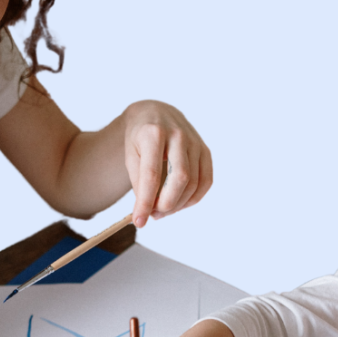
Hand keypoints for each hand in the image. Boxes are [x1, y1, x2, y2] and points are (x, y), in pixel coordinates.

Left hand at [123, 100, 212, 227]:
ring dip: (178, 204)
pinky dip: (193, 198)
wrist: (155, 114)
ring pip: (193, 183)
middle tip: (154, 214)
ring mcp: (195, 142)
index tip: (139, 222)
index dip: (145, 202)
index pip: (151, 175)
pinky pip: (206, 182)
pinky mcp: (205, 151)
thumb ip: (139, 183)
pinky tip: (179, 202)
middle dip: (166, 204)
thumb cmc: (140, 138)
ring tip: (163, 209)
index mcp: (153, 133)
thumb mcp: (131, 156)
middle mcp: (178, 134)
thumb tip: (148, 211)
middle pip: (179, 179)